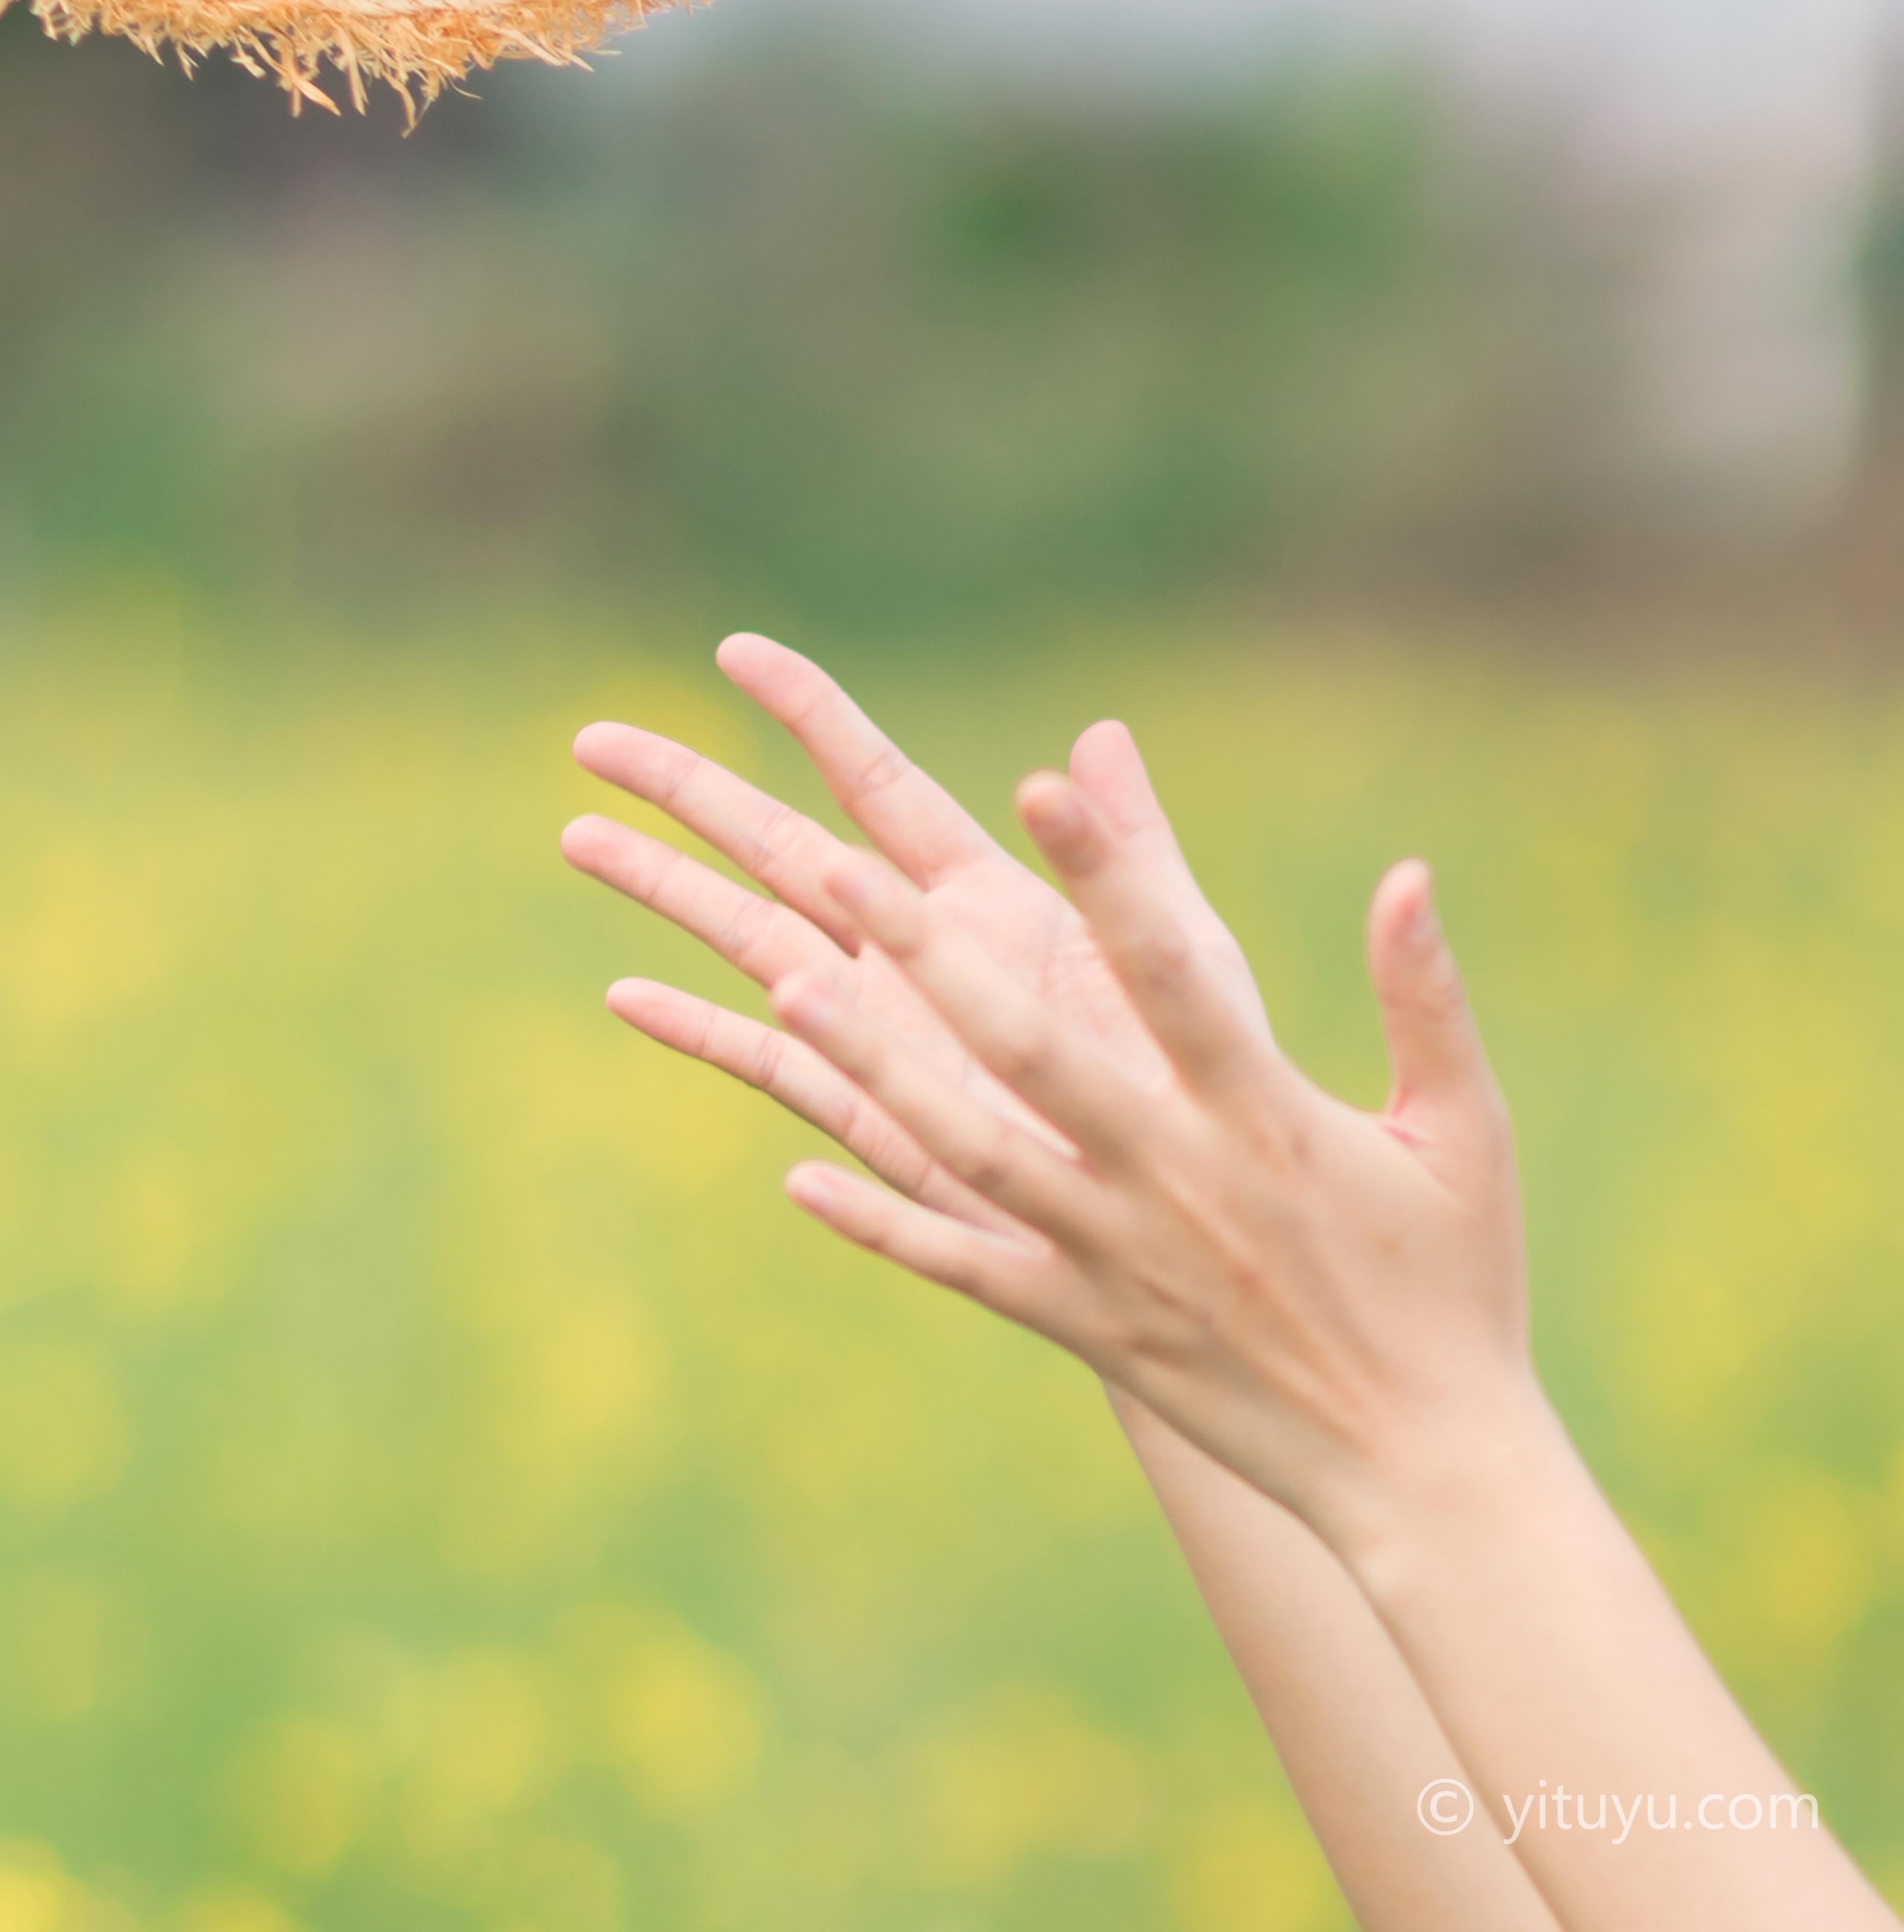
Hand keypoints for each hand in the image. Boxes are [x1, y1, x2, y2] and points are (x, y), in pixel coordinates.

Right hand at [562, 631, 1270, 1236]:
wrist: (1201, 1211)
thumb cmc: (1204, 1074)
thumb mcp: (1175, 943)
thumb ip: (1130, 847)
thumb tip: (1098, 736)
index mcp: (983, 893)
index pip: (874, 780)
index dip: (808, 713)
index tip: (734, 650)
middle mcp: (913, 945)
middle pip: (777, 844)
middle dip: (687, 791)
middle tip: (591, 738)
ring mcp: (880, 1024)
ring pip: (747, 936)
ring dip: (664, 890)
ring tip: (576, 834)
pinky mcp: (871, 1109)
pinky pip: (767, 1061)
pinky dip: (698, 1030)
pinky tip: (626, 996)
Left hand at [772, 759, 1539, 1559]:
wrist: (1423, 1470)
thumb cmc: (1457, 1284)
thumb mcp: (1466, 1130)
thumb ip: (1425, 995)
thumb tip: (1408, 872)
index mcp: (1263, 1115)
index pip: (1169, 971)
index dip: (1107, 874)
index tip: (1043, 784)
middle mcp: (1174, 1181)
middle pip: (1032, 1052)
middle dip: (935, 957)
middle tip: (842, 867)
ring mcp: (1117, 1261)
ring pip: (969, 1155)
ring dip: (876, 1071)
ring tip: (788, 990)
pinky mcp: (1086, 1328)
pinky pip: (965, 1270)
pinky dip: (881, 1225)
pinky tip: (798, 1176)